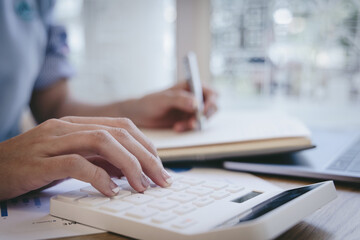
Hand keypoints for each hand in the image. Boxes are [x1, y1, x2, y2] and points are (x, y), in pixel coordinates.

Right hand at [0, 117, 172, 200]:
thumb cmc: (32, 164)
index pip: (122, 126)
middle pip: (119, 133)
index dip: (146, 145)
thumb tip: (127, 170)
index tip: (159, 166)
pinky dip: (99, 177)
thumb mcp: (70, 158)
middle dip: (146, 157)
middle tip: (161, 179)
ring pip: (102, 141)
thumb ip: (97, 159)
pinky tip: (110, 191)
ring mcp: (53, 142)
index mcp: (77, 124)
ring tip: (141, 186)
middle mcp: (67, 127)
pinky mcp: (39, 161)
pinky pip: (76, 164)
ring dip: (129, 165)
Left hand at [129, 81, 217, 131]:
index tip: (202, 111)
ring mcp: (193, 109)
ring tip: (179, 126)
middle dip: (204, 116)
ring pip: (204, 118)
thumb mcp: (164, 99)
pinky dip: (188, 128)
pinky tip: (176, 127)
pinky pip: (195, 126)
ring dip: (195, 124)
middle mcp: (195, 96)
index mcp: (192, 86)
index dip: (211, 102)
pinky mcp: (188, 120)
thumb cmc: (150, 102)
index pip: (211, 92)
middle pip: (213, 106)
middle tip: (193, 123)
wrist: (141, 115)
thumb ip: (180, 99)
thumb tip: (196, 103)